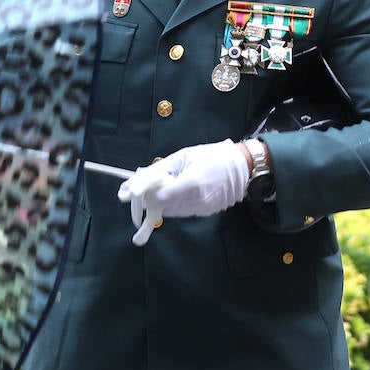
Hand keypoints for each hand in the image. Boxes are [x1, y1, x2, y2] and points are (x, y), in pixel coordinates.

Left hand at [117, 140, 250, 245]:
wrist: (242, 168)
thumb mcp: (184, 155)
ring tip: (156, 189)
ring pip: (169, 211)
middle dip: (146, 199)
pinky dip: (171, 204)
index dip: (143, 196)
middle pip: (161, 206)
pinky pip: (180, 211)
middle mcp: (196, 199)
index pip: (161, 197)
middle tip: (133, 193)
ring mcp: (201, 208)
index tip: (127, 194)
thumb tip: (136, 181)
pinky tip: (173, 193)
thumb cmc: (212, 156)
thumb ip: (160, 169)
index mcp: (192, 182)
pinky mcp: (204, 213)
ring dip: (158, 202)